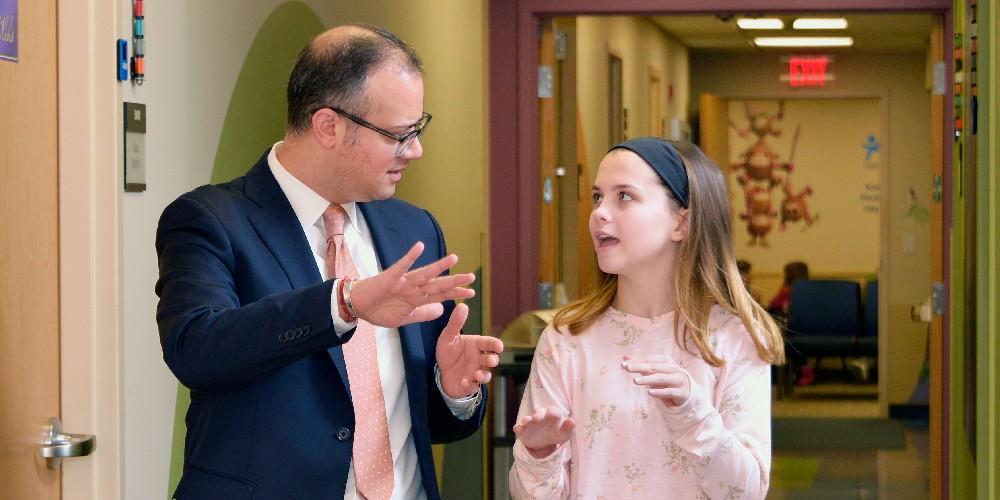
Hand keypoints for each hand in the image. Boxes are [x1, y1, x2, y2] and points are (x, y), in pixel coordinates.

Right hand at [350, 242, 474, 327]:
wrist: (358, 306)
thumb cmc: (379, 310)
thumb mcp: (404, 318)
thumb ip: (423, 314)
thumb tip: (442, 310)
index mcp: (416, 298)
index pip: (440, 295)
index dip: (455, 294)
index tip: (471, 294)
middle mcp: (413, 288)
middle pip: (437, 284)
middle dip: (454, 282)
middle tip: (472, 277)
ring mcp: (403, 282)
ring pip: (424, 274)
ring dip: (439, 267)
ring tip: (454, 258)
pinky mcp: (390, 277)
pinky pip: (401, 266)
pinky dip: (410, 257)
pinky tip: (420, 247)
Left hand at [436, 303, 503, 397]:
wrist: (439, 371)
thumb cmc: (448, 351)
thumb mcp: (448, 336)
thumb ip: (455, 322)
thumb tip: (463, 305)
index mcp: (476, 345)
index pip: (489, 343)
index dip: (496, 345)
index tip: (499, 346)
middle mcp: (479, 359)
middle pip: (492, 360)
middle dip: (493, 360)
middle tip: (489, 360)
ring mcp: (475, 372)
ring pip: (486, 375)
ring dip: (484, 375)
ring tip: (477, 375)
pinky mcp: (469, 385)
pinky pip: (473, 387)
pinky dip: (470, 386)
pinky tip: (465, 383)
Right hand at [512, 407, 573, 458]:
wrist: (544, 442)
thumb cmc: (556, 434)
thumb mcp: (563, 433)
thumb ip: (567, 428)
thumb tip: (572, 421)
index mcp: (552, 415)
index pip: (552, 411)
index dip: (552, 412)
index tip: (551, 415)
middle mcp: (540, 416)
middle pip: (538, 413)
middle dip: (537, 415)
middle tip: (537, 418)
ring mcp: (530, 423)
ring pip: (527, 419)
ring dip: (527, 420)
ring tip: (527, 422)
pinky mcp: (522, 430)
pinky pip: (519, 428)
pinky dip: (519, 428)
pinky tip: (519, 430)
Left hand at [623, 354, 691, 406]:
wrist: (686, 390)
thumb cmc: (666, 377)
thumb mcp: (654, 370)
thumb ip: (640, 364)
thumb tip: (624, 357)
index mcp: (666, 361)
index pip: (649, 360)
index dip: (636, 361)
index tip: (623, 364)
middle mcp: (672, 368)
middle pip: (654, 367)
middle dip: (640, 367)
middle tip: (627, 368)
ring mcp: (678, 380)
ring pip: (661, 378)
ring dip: (647, 379)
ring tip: (635, 381)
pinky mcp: (681, 392)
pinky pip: (669, 392)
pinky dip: (659, 392)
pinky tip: (649, 393)